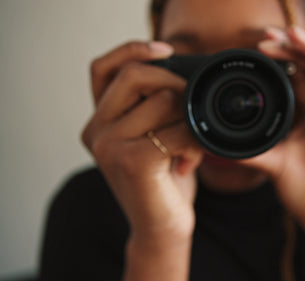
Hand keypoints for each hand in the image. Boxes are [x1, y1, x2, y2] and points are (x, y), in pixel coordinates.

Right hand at [81, 41, 203, 239]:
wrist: (160, 227)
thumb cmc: (162, 180)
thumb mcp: (153, 136)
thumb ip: (153, 107)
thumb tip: (181, 75)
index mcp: (99, 120)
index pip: (103, 68)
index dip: (132, 50)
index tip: (167, 51)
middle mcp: (96, 130)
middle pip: (136, 75)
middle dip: (175, 84)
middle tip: (193, 109)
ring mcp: (109, 145)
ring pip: (163, 100)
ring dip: (189, 119)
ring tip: (190, 146)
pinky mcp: (131, 161)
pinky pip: (178, 130)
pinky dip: (195, 141)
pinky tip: (191, 162)